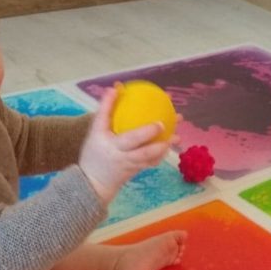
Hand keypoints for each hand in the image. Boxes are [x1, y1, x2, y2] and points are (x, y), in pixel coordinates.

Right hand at [78, 86, 178, 203]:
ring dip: (165, 147)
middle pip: (145, 152)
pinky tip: (169, 144)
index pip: (130, 139)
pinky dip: (161, 154)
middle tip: (168, 127)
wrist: (92, 181)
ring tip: (177, 137)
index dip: (146, 132)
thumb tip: (115, 87)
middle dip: (159, 141)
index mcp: (113, 146)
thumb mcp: (95, 130)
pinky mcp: (137, 171)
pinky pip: (151, 163)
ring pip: (151, 158)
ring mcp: (132, 166)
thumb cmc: (94, 152)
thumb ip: (105, 109)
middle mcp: (124, 158)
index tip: (159, 122)